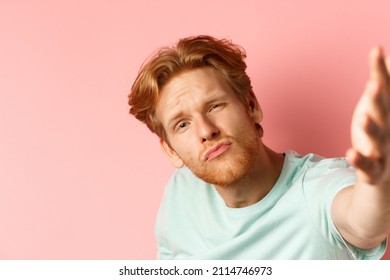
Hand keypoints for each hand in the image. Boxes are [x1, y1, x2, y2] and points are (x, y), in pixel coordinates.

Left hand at [348, 46, 389, 185]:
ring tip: (363, 118)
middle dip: (379, 98)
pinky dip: (359, 161)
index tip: (374, 49)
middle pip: (384, 112)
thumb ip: (382, 83)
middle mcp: (389, 129)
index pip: (385, 89)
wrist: (386, 177)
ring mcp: (383, 151)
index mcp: (388, 114)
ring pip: (378, 138)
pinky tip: (350, 153)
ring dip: (371, 128)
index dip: (380, 70)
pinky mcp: (374, 170)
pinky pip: (367, 166)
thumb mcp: (381, 108)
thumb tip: (382, 55)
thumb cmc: (381, 136)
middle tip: (373, 83)